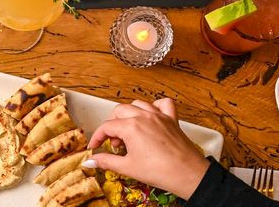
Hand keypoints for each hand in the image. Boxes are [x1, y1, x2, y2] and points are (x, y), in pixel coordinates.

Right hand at [81, 99, 208, 199]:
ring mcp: (159, 116)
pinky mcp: (171, 119)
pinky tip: (150, 116)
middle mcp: (144, 116)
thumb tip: (91, 161)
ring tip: (128, 131)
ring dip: (129, 115)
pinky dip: (154, 106)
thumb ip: (106, 161)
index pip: (106, 127)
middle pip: (119, 111)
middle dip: (112, 125)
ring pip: (137, 104)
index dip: (98, 137)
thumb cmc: (160, 171)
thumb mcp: (127, 168)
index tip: (95, 146)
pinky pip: (162, 104)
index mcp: (131, 127)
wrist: (187, 174)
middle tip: (114, 143)